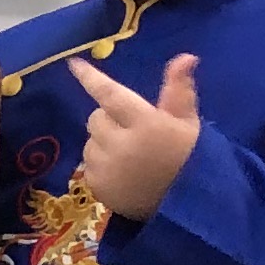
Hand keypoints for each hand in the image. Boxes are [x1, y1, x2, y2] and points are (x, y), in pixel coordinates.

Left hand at [70, 51, 200, 222]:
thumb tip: (185, 57)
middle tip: (132, 130)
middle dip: (109, 119)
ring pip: (90, 141)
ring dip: (103, 142)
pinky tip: (123, 172)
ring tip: (130, 155)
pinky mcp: (97, 185)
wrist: (190, 207)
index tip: (72, 64)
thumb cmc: (191, 159)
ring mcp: (106, 166)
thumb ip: (179, 90)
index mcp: (146, 123)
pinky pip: (88, 164)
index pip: (111, 95)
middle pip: (96, 118)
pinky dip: (101, 164)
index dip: (90, 78)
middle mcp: (121, 143)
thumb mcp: (189, 122)